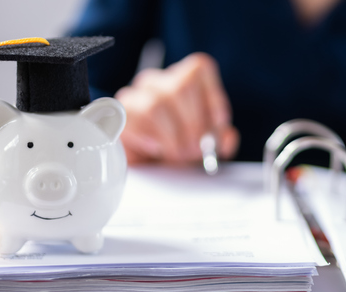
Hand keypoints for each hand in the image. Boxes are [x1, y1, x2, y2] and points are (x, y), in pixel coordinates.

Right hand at [114, 53, 239, 164]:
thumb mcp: (205, 147)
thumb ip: (221, 140)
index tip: (218, 125)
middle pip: (180, 87)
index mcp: (184, 79)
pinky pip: (133, 120)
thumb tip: (227, 136)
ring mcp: (135, 94)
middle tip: (195, 149)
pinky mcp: (118, 114)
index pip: (199, 68)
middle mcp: (158, 81)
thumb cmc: (176, 151)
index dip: (213, 98)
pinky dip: (150, 139)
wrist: (142, 169)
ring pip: (157, 105)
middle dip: (193, 125)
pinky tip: (155, 148)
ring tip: (176, 153)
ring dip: (172, 136)